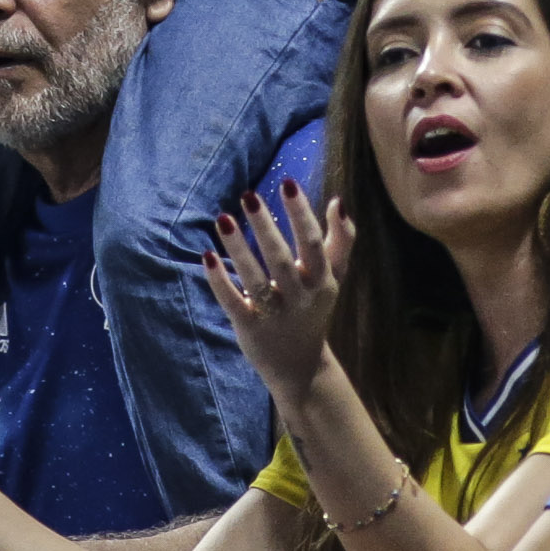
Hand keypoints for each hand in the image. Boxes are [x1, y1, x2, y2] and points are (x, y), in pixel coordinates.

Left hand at [204, 184, 353, 406]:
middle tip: (248, 195)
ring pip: (255, 280)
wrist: (300, 367)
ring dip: (238, 250)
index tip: (288, 183)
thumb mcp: (334, 278)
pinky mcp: (250, 329)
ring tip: (223, 218)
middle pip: (282, 259)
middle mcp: (299, 297)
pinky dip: (220, 282)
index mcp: (321, 280)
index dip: (302, 214)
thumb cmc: (314, 309)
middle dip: (266, 227)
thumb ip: (341, 241)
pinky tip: (208, 257)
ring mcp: (274, 315)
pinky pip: (233, 303)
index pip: (313, 243)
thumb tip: (338, 202)